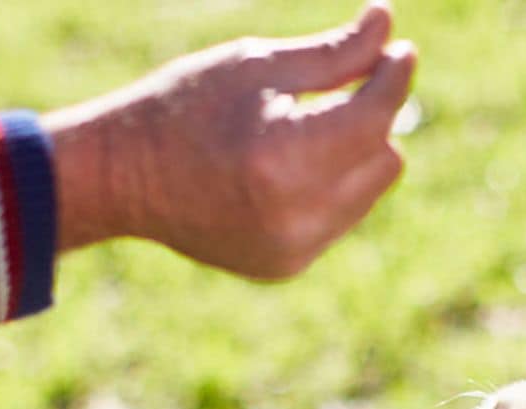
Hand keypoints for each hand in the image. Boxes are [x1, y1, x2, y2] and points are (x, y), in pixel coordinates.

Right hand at [44, 2, 414, 278]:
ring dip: (354, 157)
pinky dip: (328, 191)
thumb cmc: (185, 106)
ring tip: (303, 131)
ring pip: (367, 193)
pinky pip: (338, 220)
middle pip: (383, 160)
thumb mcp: (256, 66)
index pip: (373, 119)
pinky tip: (284, 171)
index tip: (400, 50)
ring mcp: (293, 250)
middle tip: (343, 89)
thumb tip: (390, 25)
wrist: (124, 179)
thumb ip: (333, 54)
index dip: (392, 79)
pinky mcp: (287, 266)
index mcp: (284, 158)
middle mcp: (296, 216)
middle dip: (372, 120)